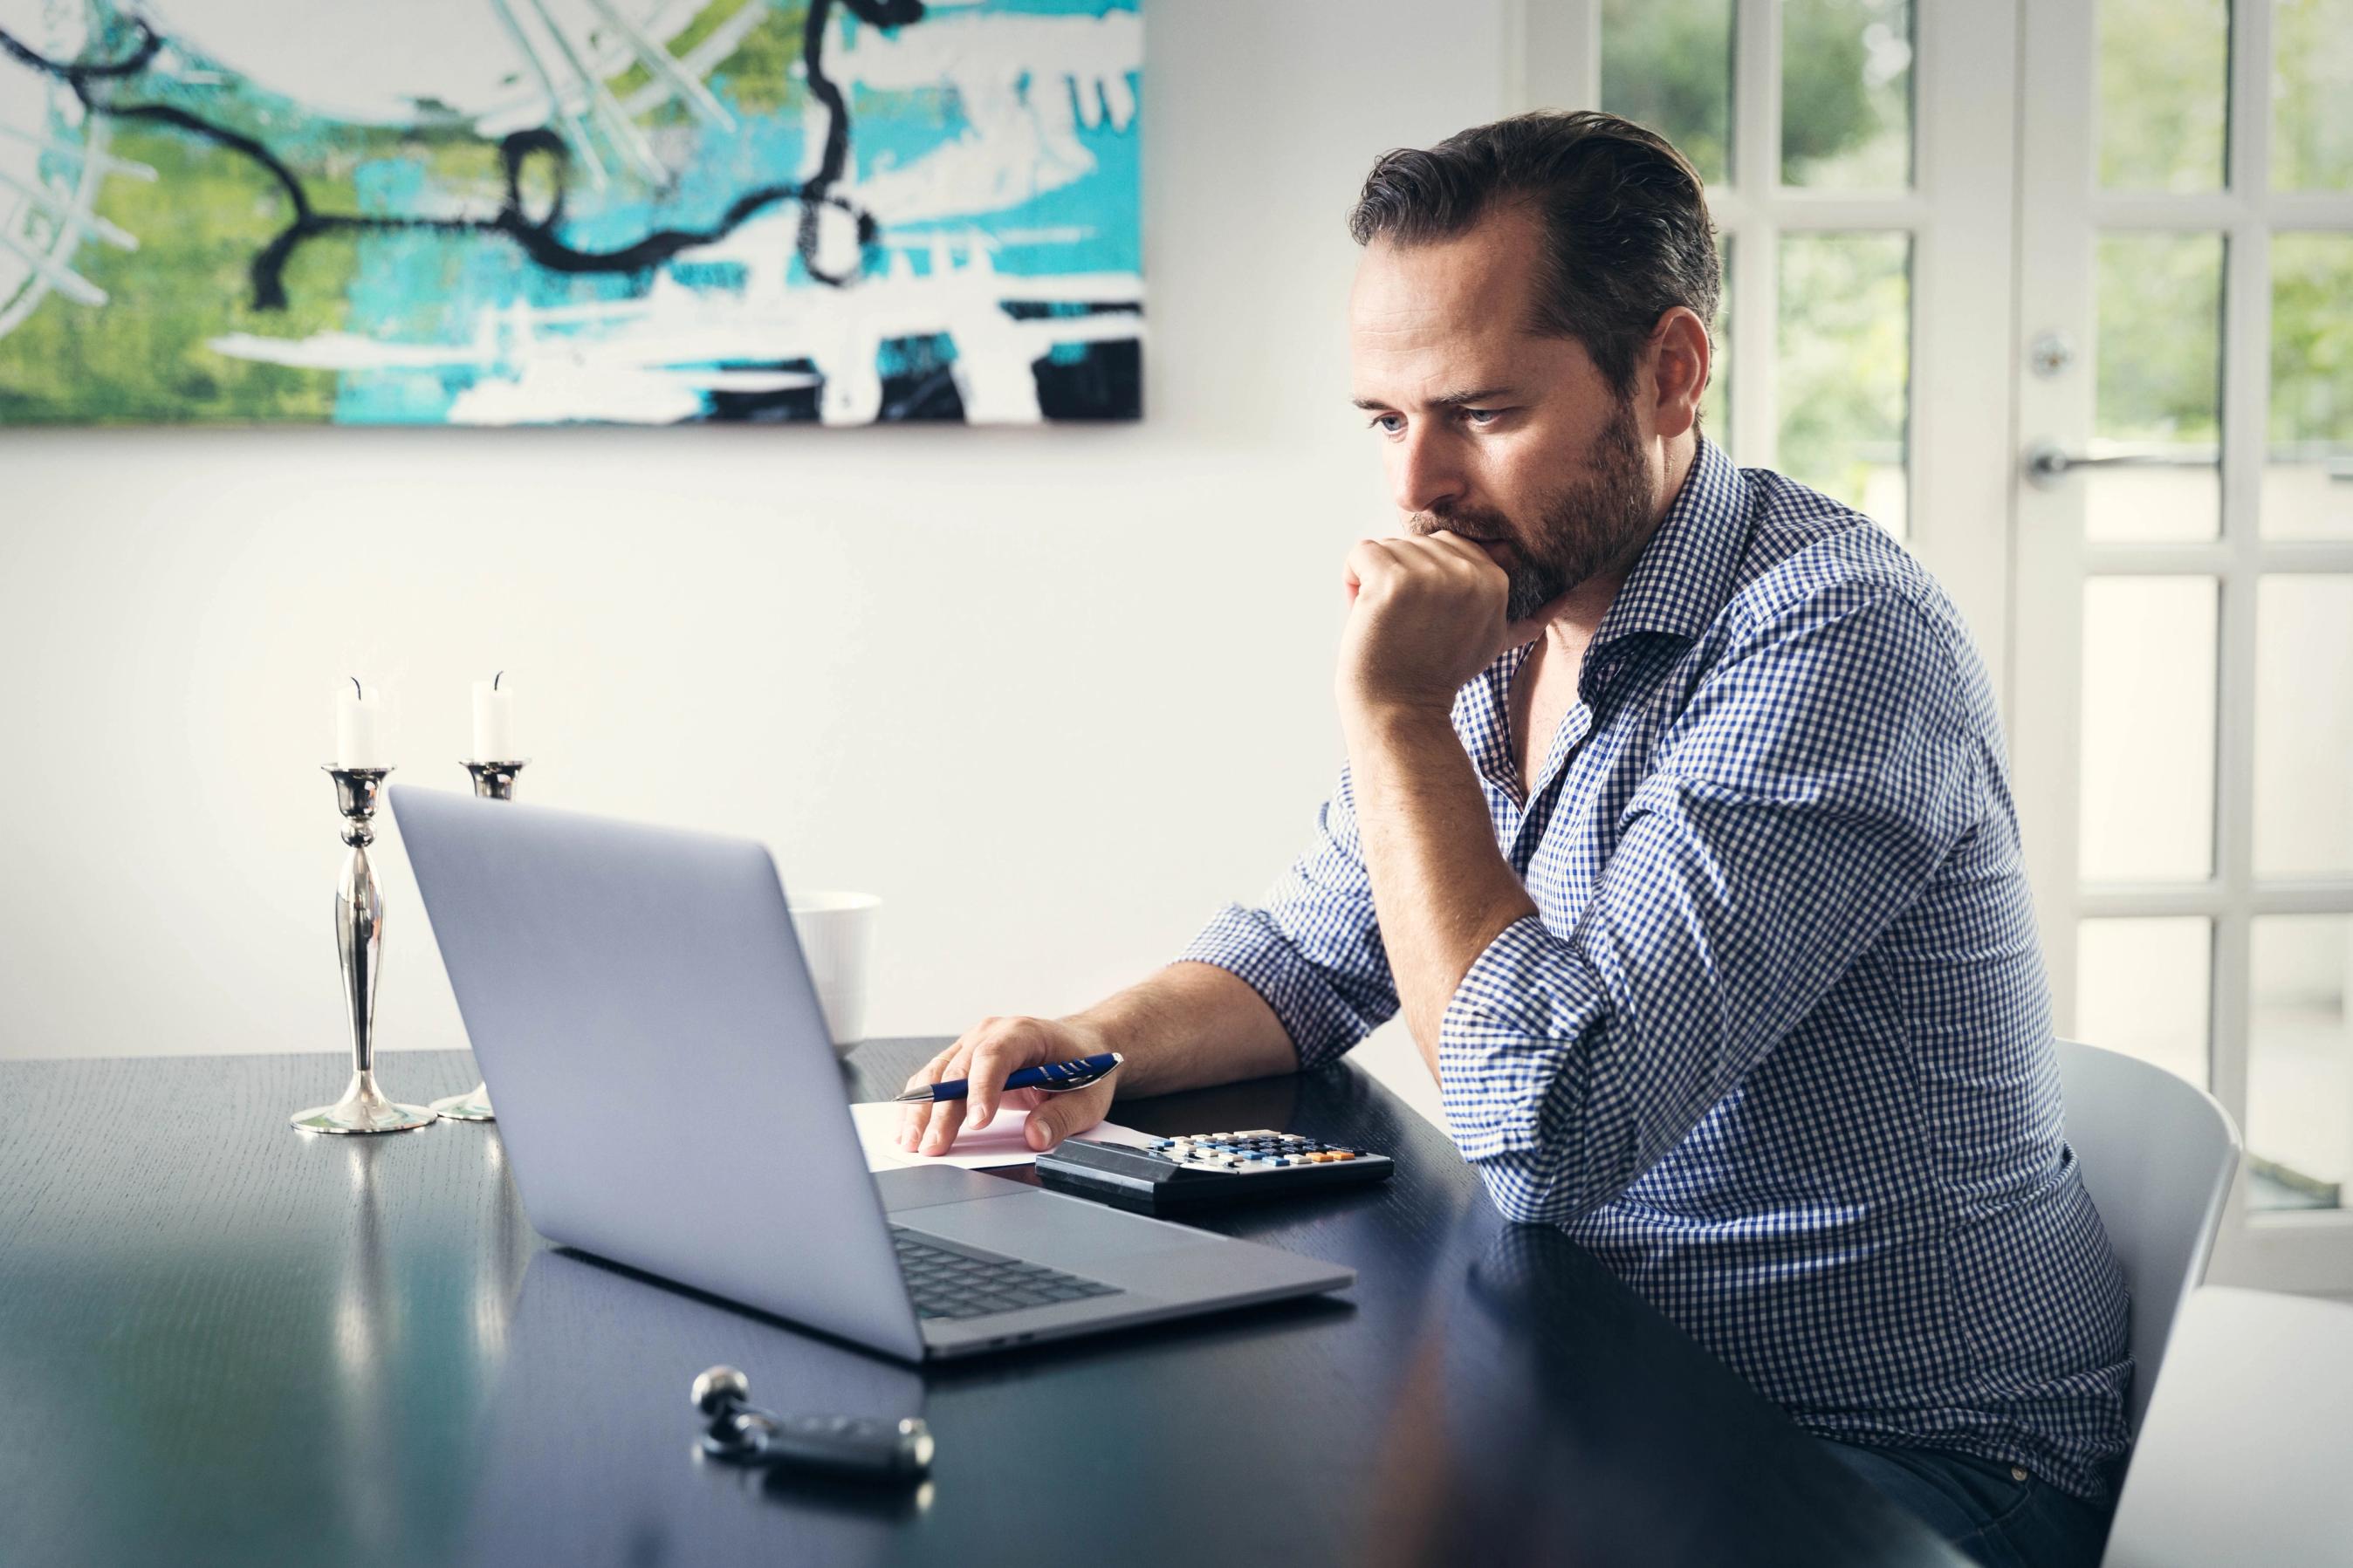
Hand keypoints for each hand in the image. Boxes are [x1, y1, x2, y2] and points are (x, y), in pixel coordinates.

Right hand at [897, 1015, 1117, 1157]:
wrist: (1079, 1046)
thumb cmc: (1083, 1067)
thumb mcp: (1088, 1097)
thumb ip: (1064, 1116)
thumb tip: (1036, 1136)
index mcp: (1024, 1033)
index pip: (995, 1056)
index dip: (982, 1089)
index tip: (977, 1122)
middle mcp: (990, 1034)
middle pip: (957, 1070)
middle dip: (941, 1111)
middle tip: (932, 1146)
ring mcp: (971, 1045)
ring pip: (936, 1075)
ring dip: (920, 1110)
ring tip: (910, 1143)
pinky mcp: (961, 1062)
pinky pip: (932, 1081)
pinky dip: (918, 1105)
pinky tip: (908, 1128)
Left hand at [1338, 533, 1529, 716]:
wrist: (1402, 709)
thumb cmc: (1438, 674)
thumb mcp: (1492, 641)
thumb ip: (1523, 618)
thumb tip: (1562, 600)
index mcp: (1495, 580)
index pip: (1447, 545)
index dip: (1426, 581)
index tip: (1428, 620)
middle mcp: (1468, 573)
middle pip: (1415, 543)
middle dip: (1400, 579)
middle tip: (1406, 625)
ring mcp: (1430, 576)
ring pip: (1386, 548)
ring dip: (1373, 585)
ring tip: (1388, 624)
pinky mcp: (1392, 581)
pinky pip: (1360, 553)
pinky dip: (1352, 581)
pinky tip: (1365, 615)